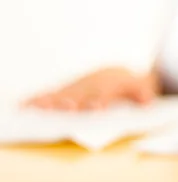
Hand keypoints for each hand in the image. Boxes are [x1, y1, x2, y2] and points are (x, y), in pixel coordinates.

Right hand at [26, 67, 158, 110]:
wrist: (119, 73)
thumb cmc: (129, 85)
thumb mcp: (143, 87)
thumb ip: (144, 93)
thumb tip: (147, 102)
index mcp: (110, 82)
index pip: (106, 92)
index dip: (101, 100)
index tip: (96, 108)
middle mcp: (92, 83)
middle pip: (81, 92)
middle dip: (74, 100)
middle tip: (66, 108)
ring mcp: (78, 85)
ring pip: (64, 92)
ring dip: (52, 100)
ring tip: (38, 108)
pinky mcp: (67, 90)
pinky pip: (53, 94)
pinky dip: (40, 99)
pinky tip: (25, 105)